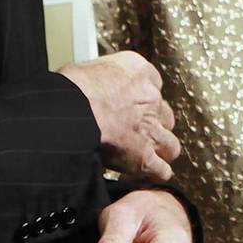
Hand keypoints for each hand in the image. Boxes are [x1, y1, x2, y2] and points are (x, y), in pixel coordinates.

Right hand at [59, 51, 180, 179]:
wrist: (74, 112)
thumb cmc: (73, 89)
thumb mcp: (87, 68)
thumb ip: (100, 78)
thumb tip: (87, 85)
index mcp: (138, 72)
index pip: (152, 83)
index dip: (142, 97)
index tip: (134, 103)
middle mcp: (150, 99)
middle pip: (164, 115)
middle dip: (155, 123)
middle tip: (141, 130)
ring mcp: (151, 129)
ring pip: (170, 144)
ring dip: (162, 150)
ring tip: (153, 155)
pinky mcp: (144, 157)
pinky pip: (160, 170)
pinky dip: (157, 173)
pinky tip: (151, 175)